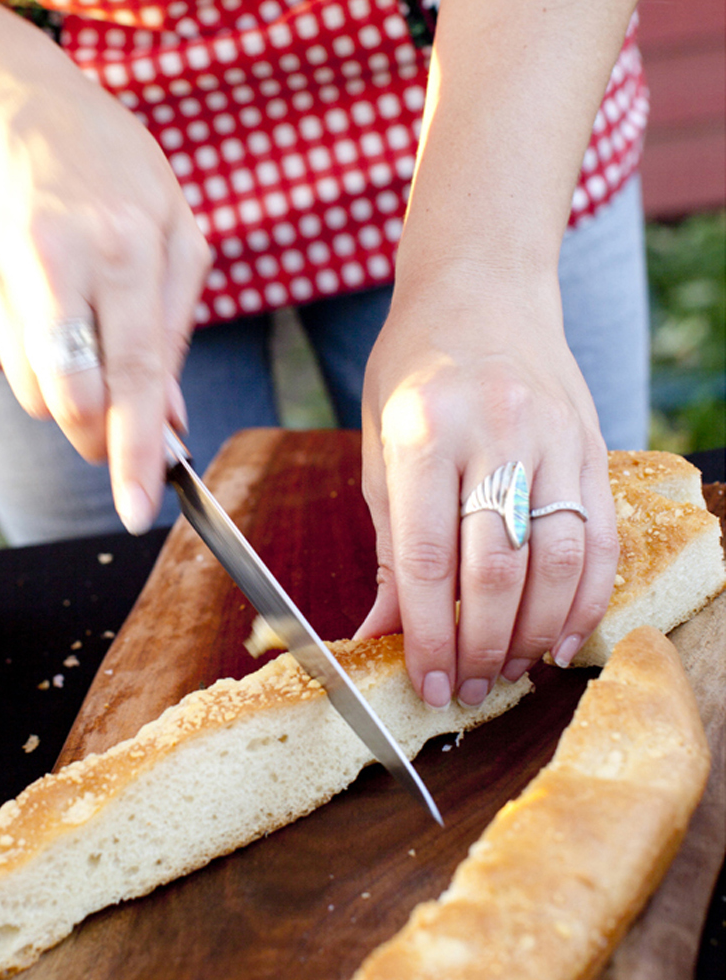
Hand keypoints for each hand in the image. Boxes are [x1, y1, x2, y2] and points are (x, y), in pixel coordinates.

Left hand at [0, 0, 212, 532]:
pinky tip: (145, 382)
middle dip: (138, 447)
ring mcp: (161, 231)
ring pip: (162, 346)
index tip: (97, 472)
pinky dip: (158, 358)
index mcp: (46, 252)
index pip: (74, 364)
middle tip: (139, 509)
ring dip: (147, 404)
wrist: (34, 114)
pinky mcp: (191, 231)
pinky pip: (179, 316)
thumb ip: (33, 357)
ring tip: (139, 452)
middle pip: (135, 366)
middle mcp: (113, 240)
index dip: (85, 425)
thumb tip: (95, 428)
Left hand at [354, 277, 617, 706]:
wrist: (481, 288)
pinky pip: (601, 538)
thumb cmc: (414, 369)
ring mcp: (554, 439)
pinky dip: (585, 598)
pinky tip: (561, 637)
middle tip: (466, 690)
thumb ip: (389, 545)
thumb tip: (379, 633)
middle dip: (480, 646)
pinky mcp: (594, 446)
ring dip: (534, 632)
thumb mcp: (378, 447)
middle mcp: (496, 435)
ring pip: (557, 562)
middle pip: (497, 570)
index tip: (424, 682)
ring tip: (508, 672)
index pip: (430, 559)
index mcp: (425, 433)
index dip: (428, 634)